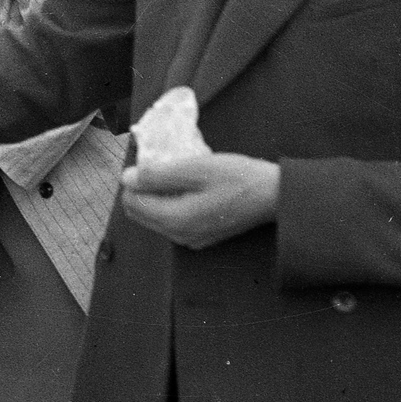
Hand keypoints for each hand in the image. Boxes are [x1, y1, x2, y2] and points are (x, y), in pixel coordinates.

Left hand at [119, 153, 278, 249]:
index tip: (147, 161)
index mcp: (175, 220)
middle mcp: (178, 236)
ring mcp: (190, 239)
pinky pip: (171, 222)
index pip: (132, 203)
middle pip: (139, 214)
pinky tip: (186, 187)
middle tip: (157, 166)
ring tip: (173, 173)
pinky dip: (169, 204)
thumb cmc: (237, 178)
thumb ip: (158, 175)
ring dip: (154, 196)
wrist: (274, 197)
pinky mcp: (201, 237)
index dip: (132, 180)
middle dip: (140, 190)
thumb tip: (126, 178)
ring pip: (154, 218)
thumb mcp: (196, 168)